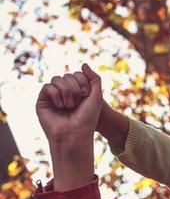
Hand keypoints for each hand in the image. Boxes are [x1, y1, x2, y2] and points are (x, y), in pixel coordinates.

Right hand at [35, 64, 100, 190]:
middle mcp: (65, 93)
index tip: (86, 96)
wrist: (75, 134)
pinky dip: (56, 95)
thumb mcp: (97, 96)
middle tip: (77, 103)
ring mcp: (53, 97)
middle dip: (75, 88)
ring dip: (66, 92)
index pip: (77, 75)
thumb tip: (84, 64)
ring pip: (57, 79)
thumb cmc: (87, 118)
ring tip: (69, 106)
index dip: (83, 82)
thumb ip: (94, 79)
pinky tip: (60, 106)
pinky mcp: (43, 101)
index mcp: (77, 92)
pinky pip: (47, 86)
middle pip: (67, 75)